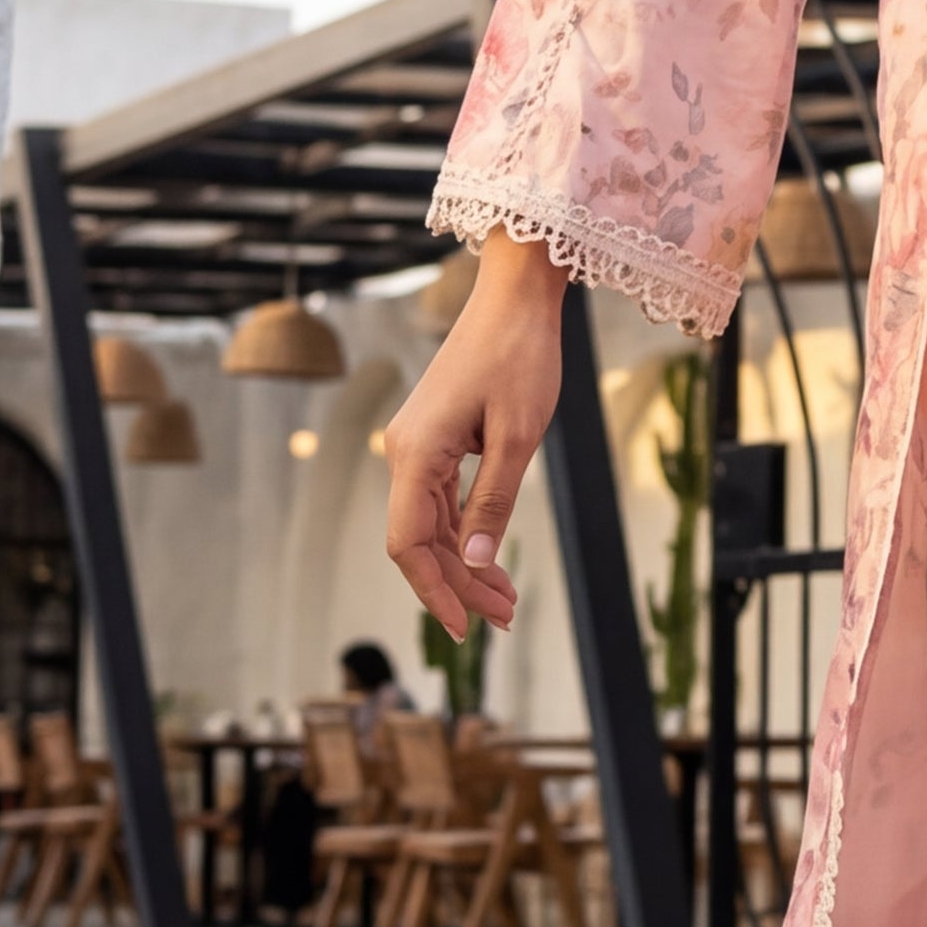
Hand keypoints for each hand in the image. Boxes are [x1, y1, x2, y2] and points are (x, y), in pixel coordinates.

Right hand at [382, 236, 567, 633]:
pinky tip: (490, 559)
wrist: (515, 298)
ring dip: (465, 564)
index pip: (409, 543)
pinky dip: (466, 533)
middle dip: (459, 585)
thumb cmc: (521, 356)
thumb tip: (476, 563)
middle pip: (419, 541)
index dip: (434, 591)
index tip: (462, 629)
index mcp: (415, 453)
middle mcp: (405, 452)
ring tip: (506, 601)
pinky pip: (441, 501)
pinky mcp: (435, 438)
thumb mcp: (518, 437)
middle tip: (505, 618)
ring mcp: (417, 445)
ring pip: (431, 525)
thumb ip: (494, 502)